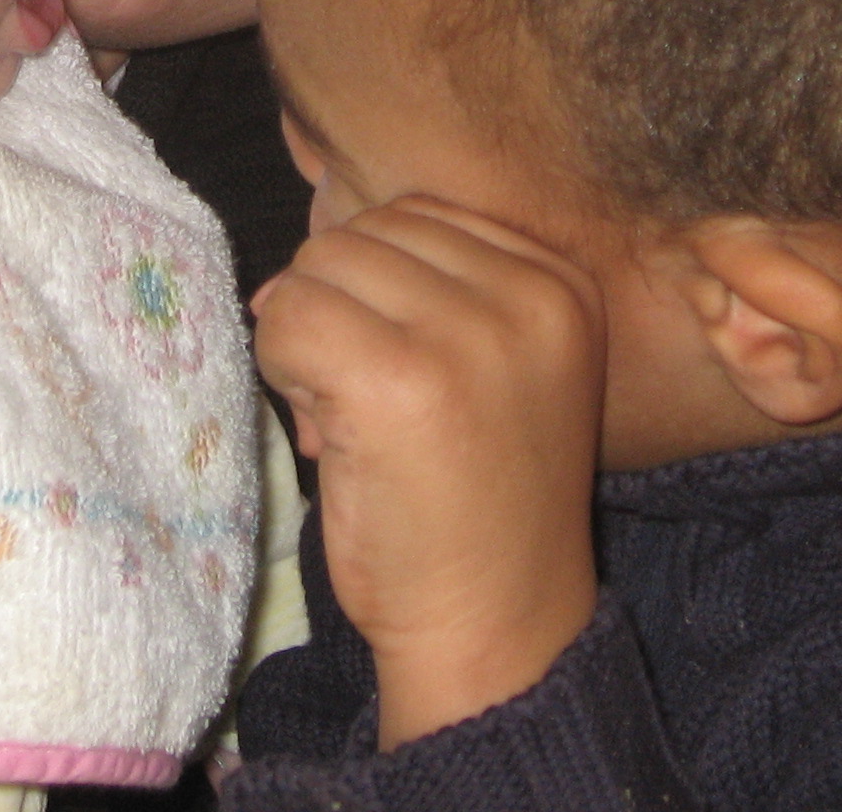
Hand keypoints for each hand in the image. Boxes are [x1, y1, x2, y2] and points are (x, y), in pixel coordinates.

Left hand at [251, 196, 604, 748]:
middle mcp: (529, 295)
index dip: (374, 287)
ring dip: (305, 335)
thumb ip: (409, 298)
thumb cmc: (476, 505)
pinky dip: (279, 368)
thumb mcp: (486, 369)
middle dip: (336, 306)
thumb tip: (280, 279)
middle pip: (364, 232)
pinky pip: (290, 318)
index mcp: (561, 283)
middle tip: (360, 401)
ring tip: (348, 415)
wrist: (496, 626)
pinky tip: (323, 431)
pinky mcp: (400, 377)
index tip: (397, 371)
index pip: (417, 215)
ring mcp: (469, 333)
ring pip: (320, 266)